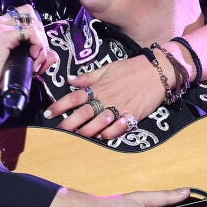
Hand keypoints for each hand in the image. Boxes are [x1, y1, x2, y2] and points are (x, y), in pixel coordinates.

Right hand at [0, 5, 56, 94]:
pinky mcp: (5, 34)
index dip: (38, 33)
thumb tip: (53, 55)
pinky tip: (32, 59)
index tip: (37, 53)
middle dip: (43, 40)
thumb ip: (37, 57)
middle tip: (39, 59)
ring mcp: (3, 26)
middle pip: (35, 19)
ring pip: (35, 25)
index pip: (29, 16)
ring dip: (42, 45)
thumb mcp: (19, 63)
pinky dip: (38, 46)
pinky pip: (32, 33)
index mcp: (3, 24)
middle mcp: (3, 21)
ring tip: (36, 62)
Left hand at [44, 54, 165, 138]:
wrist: (158, 70)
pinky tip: (101, 138)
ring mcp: (120, 107)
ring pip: (99, 123)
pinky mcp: (132, 115)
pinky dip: (109, 134)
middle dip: (69, 123)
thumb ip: (88, 77)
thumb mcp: (108, 68)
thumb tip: (70, 80)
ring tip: (76, 139)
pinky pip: (118, 128)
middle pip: (83, 113)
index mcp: (98, 86)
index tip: (48, 114)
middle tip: (58, 132)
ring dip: (86, 132)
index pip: (74, 97)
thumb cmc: (131, 68)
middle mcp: (106, 98)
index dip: (59, 106)